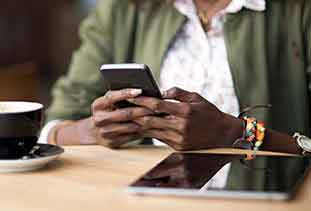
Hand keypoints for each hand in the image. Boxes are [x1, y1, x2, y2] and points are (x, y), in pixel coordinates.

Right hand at [90, 88, 153, 147]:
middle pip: (126, 113)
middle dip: (144, 109)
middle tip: (158, 105)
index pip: (112, 97)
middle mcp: (99, 119)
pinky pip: (133, 135)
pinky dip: (145, 130)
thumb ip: (120, 97)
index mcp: (98, 105)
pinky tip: (154, 126)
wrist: (93, 132)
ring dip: (147, 121)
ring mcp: (105, 132)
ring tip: (160, 115)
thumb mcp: (108, 103)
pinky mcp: (113, 142)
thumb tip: (142, 91)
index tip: (140, 90)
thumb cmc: (107, 111)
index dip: (126, 93)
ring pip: (132, 126)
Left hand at [128, 87, 243, 150]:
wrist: (222, 135)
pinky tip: (140, 126)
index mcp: (185, 111)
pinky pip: (157, 137)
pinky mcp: (177, 147)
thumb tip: (161, 91)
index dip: (142, 100)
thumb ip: (178, 92)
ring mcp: (178, 139)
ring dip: (138, 123)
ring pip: (151, 130)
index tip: (131, 95)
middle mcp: (181, 126)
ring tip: (127, 116)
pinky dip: (148, 131)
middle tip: (123, 107)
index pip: (157, 105)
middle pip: (150, 120)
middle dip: (135, 113)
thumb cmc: (209, 113)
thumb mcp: (196, 97)